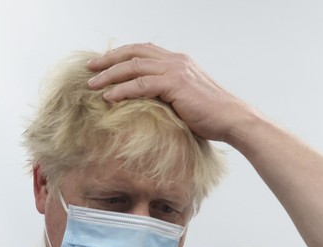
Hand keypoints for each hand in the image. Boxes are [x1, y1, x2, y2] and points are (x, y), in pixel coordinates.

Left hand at [87, 43, 251, 142]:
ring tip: (92, 85)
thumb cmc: (212, 115)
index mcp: (178, 62)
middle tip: (90, 68)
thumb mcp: (187, 99)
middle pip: (134, 53)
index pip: (143, 51)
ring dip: (109, 75)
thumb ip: (168, 94)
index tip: (104, 63)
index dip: (121, 55)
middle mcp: (176, 61)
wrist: (231, 119)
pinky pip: (141, 84)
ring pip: (134, 66)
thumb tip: (149, 103)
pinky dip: (122, 90)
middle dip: (108, 60)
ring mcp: (175, 70)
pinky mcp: (175, 84)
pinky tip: (108, 97)